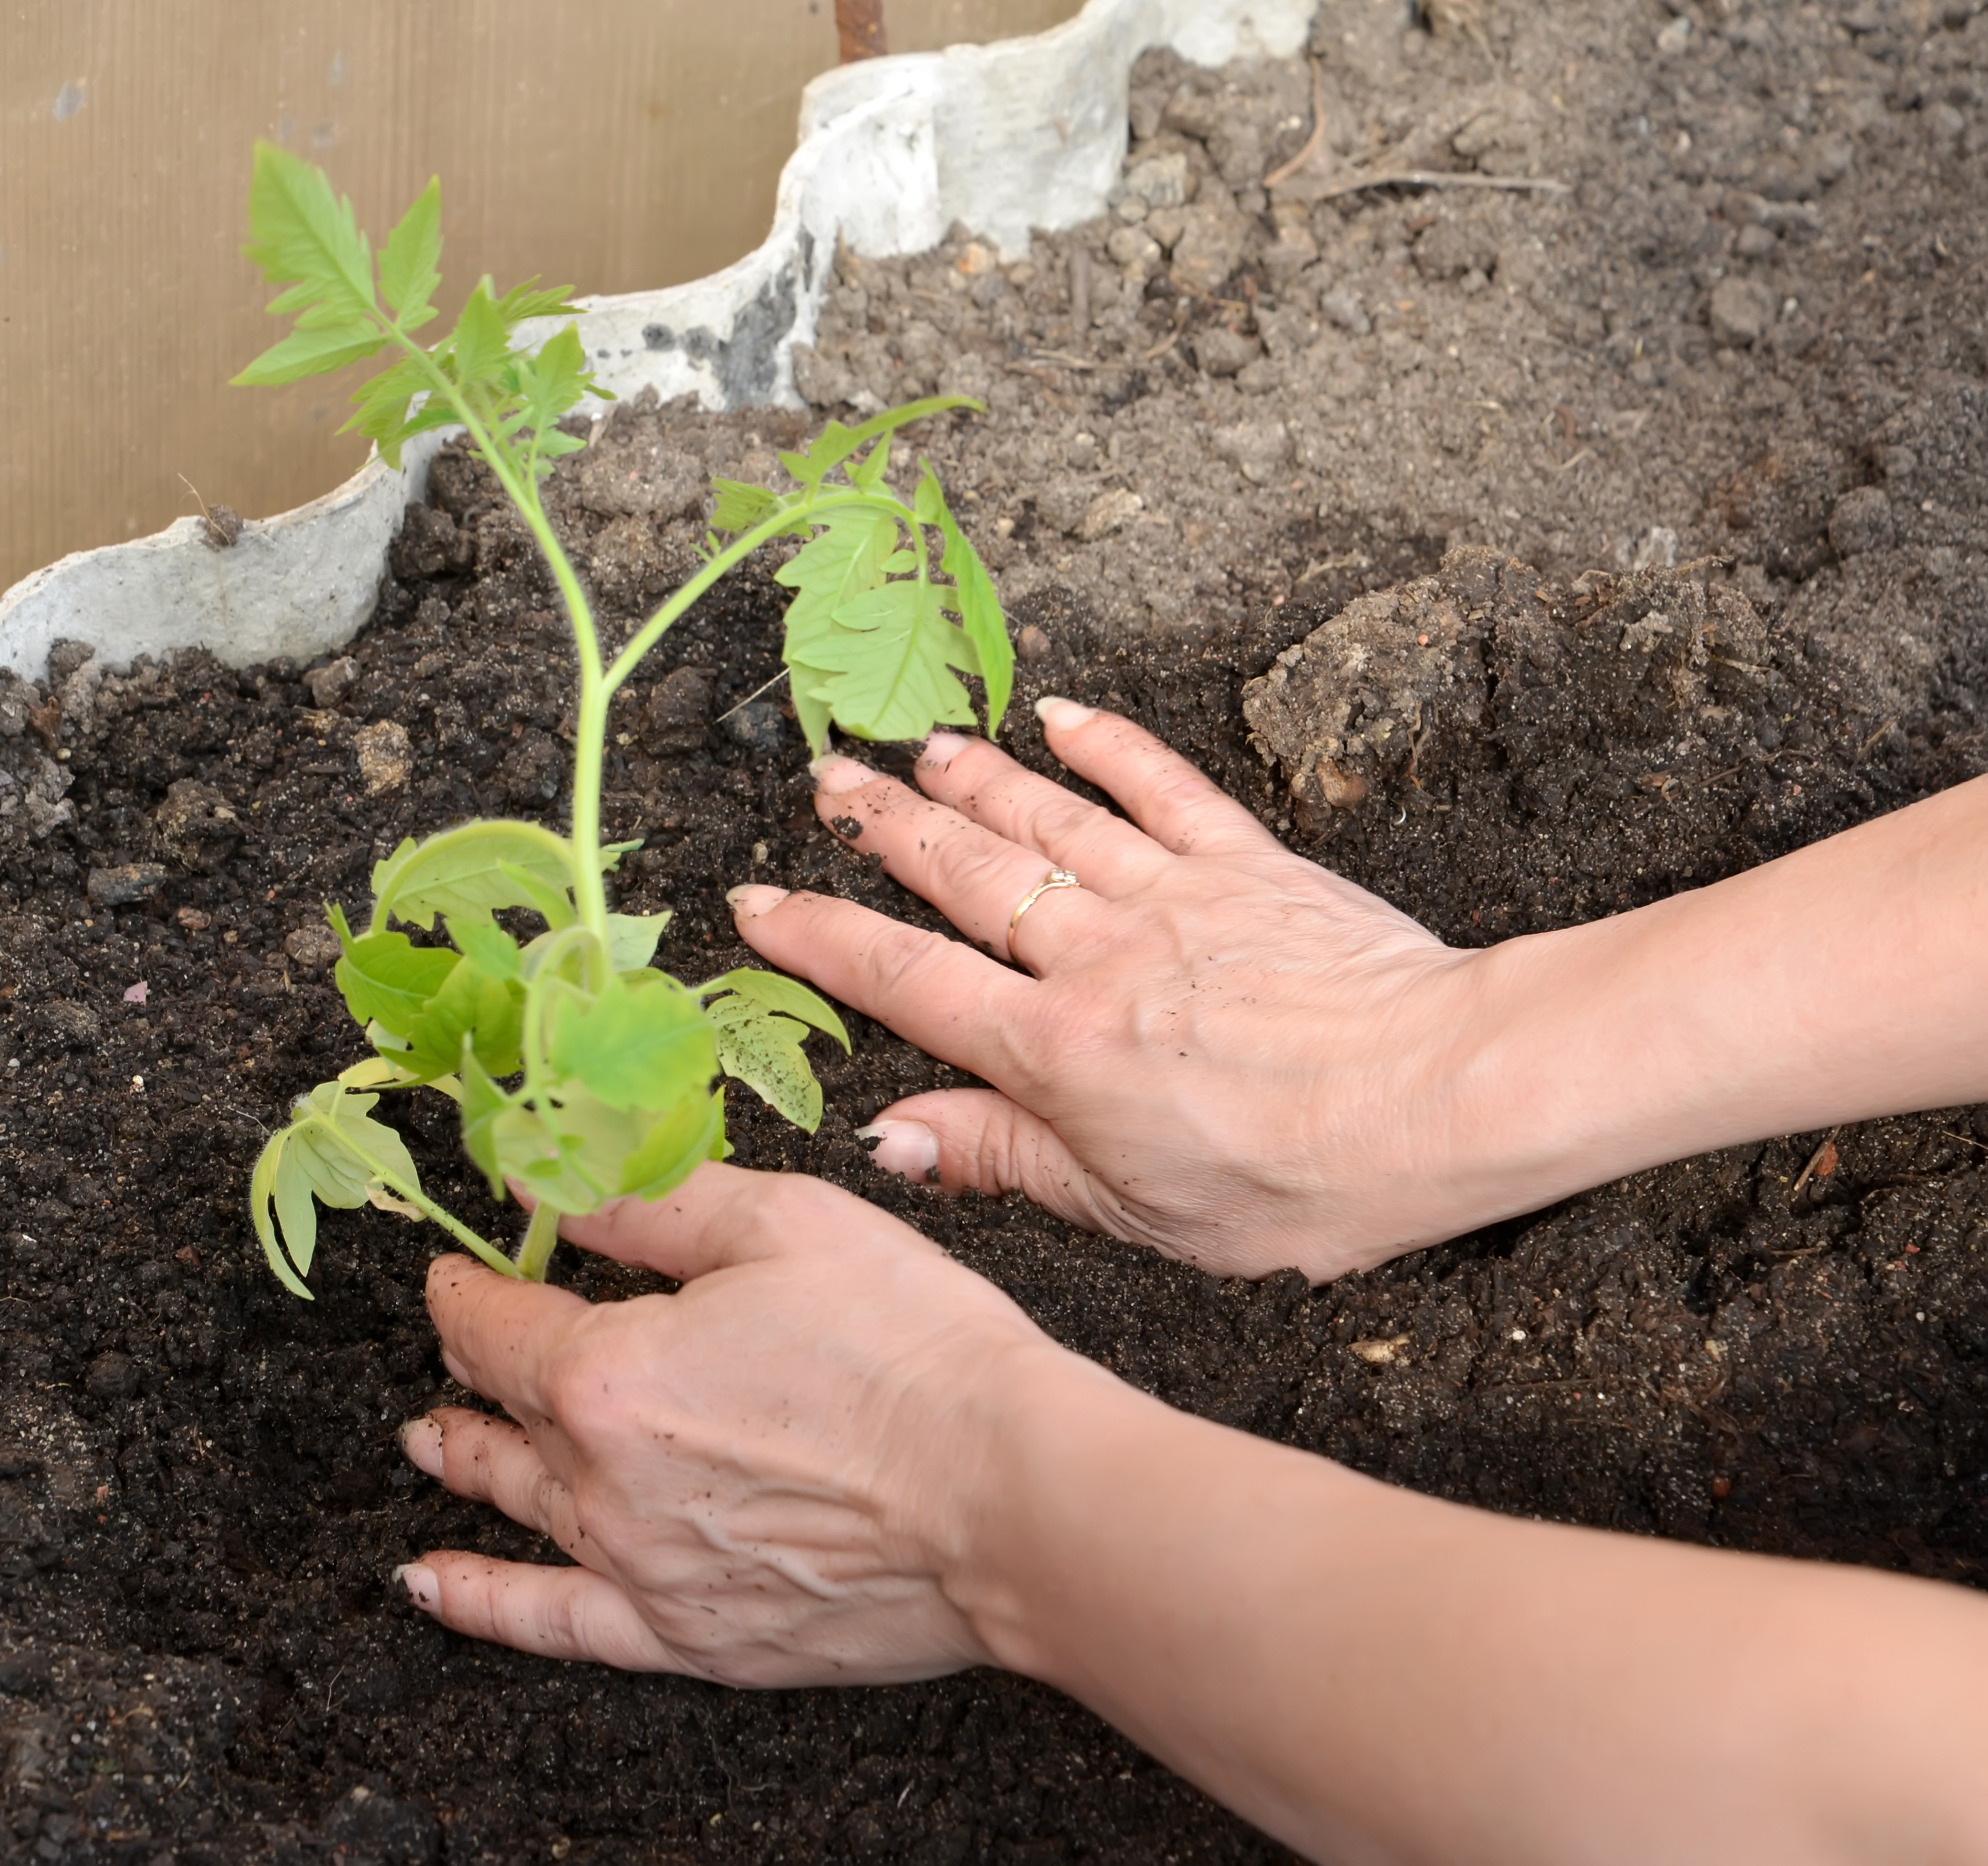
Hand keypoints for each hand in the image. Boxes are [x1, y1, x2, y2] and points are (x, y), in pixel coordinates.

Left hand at [393, 1162, 1072, 1684]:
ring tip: (429, 1442)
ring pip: (519, 1509)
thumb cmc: (913, 1349)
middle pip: (504, 1413)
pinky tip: (429, 1585)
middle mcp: (601, 1480)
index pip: (498, 1323)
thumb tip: (544, 1181)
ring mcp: (642, 1568)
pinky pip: (552, 1625)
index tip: (457, 1268)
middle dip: (472, 1368)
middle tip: (458, 1345)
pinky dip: (480, 1603)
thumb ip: (647, 1203)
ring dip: (463, 1465)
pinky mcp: (692, 1636)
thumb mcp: (782, 1224)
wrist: (1011, 1497)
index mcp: (608, 1371)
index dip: (467, 1286)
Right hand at [735, 698, 1480, 1280]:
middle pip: (963, 876)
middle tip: (824, 785)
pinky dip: (1110, 747)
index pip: (905, 981)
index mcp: (1055, 1051)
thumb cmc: (1303, 1181)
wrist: (1447, 1098)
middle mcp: (1097, 957)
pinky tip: (1061, 717)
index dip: (820, 939)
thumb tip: (891, 1137)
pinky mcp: (1252, 868)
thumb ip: (1004, 1159)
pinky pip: (1165, 789)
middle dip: (881, 828)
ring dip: (973, 780)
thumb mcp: (1131, 1210)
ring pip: (1047, 819)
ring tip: (913, 748)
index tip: (756, 904)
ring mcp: (1173, 899)